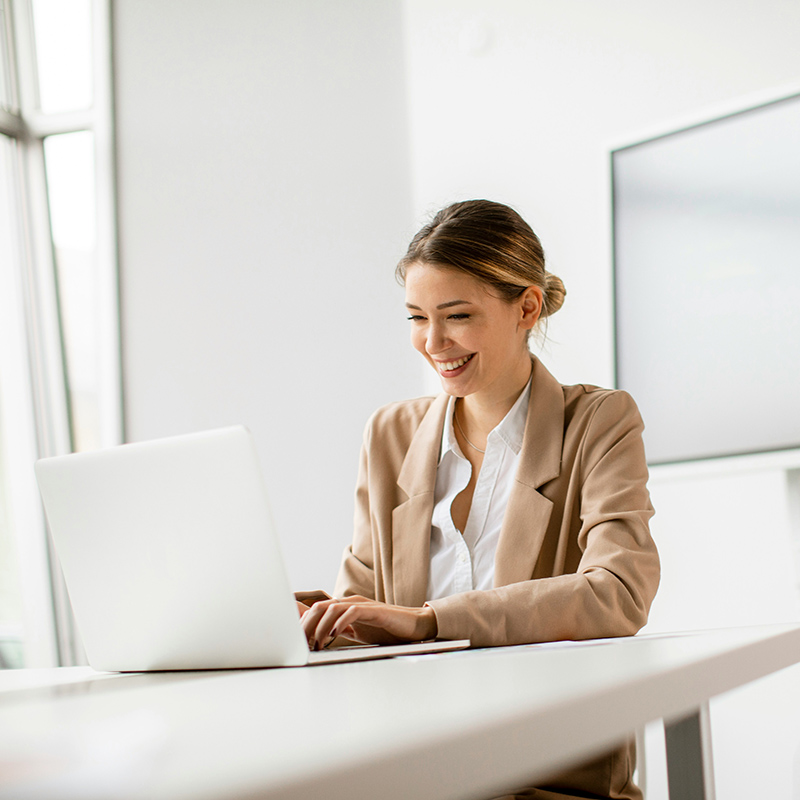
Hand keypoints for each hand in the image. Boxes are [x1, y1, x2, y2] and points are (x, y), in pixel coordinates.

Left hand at [299, 596, 437, 650]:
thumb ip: (343, 630)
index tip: (299, 644)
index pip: (317, 611)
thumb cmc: (387, 629)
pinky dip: (339, 622)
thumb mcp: (359, 632)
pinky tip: (333, 635)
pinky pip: (351, 611)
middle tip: (302, 645)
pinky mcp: (373, 609)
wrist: (414, 626)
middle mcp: (350, 602)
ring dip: (320, 627)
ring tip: (317, 644)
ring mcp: (361, 604)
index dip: (305, 626)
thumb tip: (323, 637)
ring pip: (331, 608)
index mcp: (345, 607)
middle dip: (307, 626)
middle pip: (319, 607)